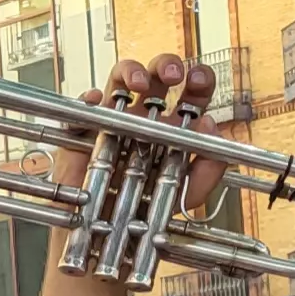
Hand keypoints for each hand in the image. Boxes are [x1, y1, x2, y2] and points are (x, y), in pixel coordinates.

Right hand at [48, 55, 227, 210]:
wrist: (108, 230)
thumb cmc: (146, 211)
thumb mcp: (188, 195)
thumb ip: (210, 170)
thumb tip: (211, 128)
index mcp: (173, 127)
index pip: (191, 93)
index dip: (198, 80)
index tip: (199, 80)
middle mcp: (145, 116)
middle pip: (157, 75)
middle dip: (166, 65)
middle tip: (173, 75)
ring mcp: (114, 118)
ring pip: (120, 77)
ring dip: (131, 71)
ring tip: (137, 82)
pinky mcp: (84, 129)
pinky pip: (83, 106)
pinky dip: (88, 98)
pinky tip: (96, 100)